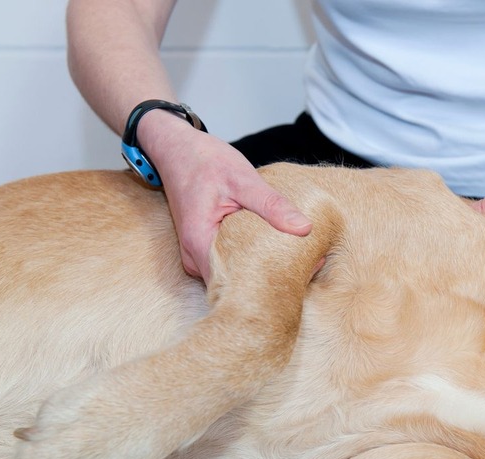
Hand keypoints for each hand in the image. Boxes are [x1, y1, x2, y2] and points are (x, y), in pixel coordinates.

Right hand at [141, 113, 311, 282]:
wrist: (175, 148)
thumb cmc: (203, 160)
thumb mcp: (243, 179)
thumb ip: (272, 205)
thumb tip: (305, 228)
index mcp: (200, 244)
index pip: (237, 283)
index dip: (269, 282)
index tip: (300, 274)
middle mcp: (195, 257)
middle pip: (237, 283)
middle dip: (271, 277)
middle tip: (308, 266)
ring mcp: (198, 255)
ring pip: (234, 275)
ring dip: (262, 268)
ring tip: (298, 259)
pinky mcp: (205, 249)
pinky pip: (231, 262)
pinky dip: (252, 258)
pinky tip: (277, 249)